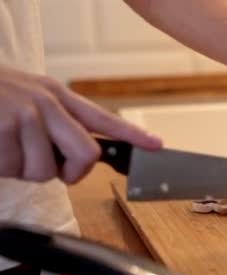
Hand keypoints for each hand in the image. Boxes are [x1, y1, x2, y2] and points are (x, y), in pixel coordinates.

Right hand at [0, 65, 161, 182]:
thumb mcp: (28, 97)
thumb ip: (59, 121)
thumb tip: (84, 154)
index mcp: (56, 96)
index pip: (103, 118)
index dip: (133, 135)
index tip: (157, 146)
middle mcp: (46, 104)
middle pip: (86, 155)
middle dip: (70, 171)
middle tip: (49, 164)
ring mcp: (23, 117)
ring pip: (46, 171)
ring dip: (24, 169)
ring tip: (7, 146)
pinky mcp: (1, 133)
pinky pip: (15, 171)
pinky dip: (2, 168)